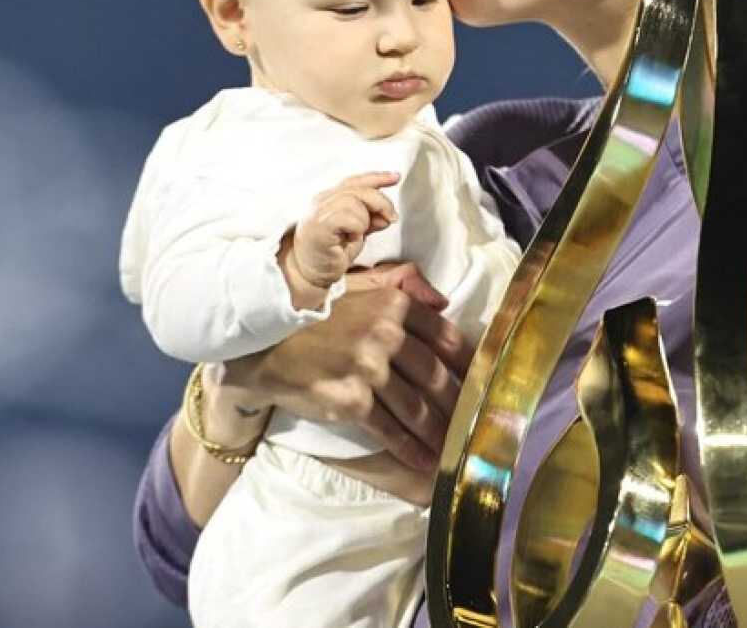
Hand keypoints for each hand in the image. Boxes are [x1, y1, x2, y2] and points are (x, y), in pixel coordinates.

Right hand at [222, 262, 473, 470]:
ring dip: (439, 433)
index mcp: (393, 304)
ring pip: (416, 407)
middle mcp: (385, 334)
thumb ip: (401, 286)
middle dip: (459, 407)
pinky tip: (425, 461)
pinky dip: (410, 448)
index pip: (446, 337)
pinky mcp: (351, 400)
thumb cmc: (313, 314)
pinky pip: (389, 428)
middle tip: (476, 426)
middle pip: (436, 377)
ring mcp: (368, 368)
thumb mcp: (357, 285)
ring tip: (455, 449)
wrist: (263, 343)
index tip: (483, 384)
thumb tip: (443, 301)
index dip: (469, 365)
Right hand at [284, 172, 399, 294]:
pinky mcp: (319, 225)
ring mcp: (319, 211)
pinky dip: (356, 227)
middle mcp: (322, 200)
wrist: (307, 273)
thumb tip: (387, 215)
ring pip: (354, 201)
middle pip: (359, 189)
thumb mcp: (356, 233)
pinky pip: (346, 216)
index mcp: (330, 198)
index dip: (377, 177)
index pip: (355, 181)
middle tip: (390, 219)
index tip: (395, 177)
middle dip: (381, 203)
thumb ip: (370, 220)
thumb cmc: (328, 253)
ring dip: (364, 219)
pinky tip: (350, 238)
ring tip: (357, 235)